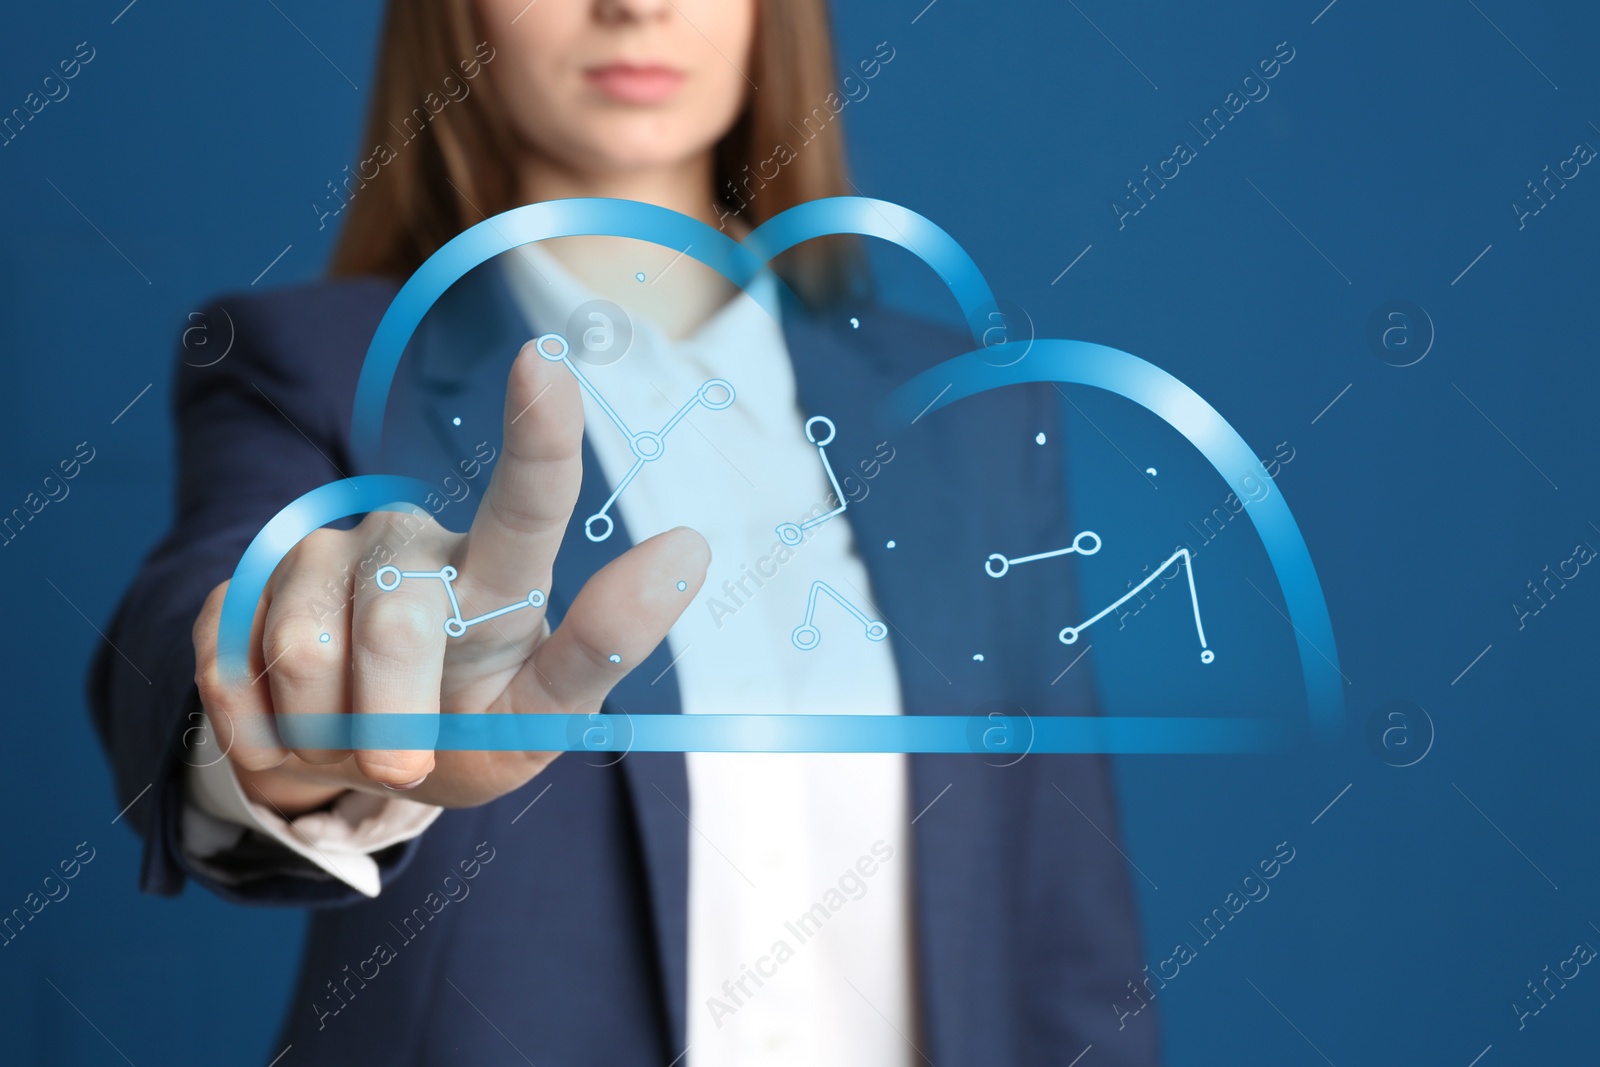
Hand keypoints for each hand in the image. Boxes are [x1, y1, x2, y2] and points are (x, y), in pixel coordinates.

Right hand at [191, 339, 708, 814]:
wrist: (356, 767)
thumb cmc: (469, 733)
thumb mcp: (540, 722)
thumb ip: (596, 652)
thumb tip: (690, 545)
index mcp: (499, 575)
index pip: (527, 503)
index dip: (536, 437)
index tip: (543, 362)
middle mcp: (413, 545)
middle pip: (399, 619)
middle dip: (395, 720)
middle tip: (407, 764)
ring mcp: (320, 559)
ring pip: (306, 651)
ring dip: (329, 733)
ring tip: (353, 734)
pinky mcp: (241, 590)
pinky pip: (231, 674)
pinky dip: (268, 738)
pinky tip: (293, 722)